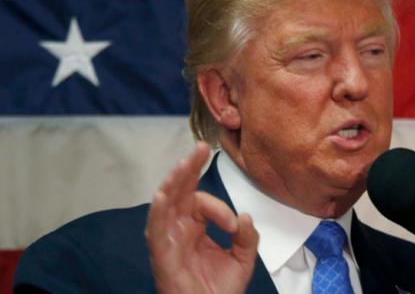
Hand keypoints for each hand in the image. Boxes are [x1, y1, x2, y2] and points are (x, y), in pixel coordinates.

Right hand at [145, 142, 258, 293]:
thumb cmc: (219, 290)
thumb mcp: (242, 258)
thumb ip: (247, 236)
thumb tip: (244, 215)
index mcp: (195, 227)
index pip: (202, 202)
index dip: (219, 207)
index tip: (233, 224)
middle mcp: (179, 229)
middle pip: (180, 192)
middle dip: (189, 169)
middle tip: (200, 148)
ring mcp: (168, 240)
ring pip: (166, 204)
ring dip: (174, 183)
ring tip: (184, 164)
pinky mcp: (162, 254)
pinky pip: (155, 229)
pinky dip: (158, 212)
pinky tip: (164, 195)